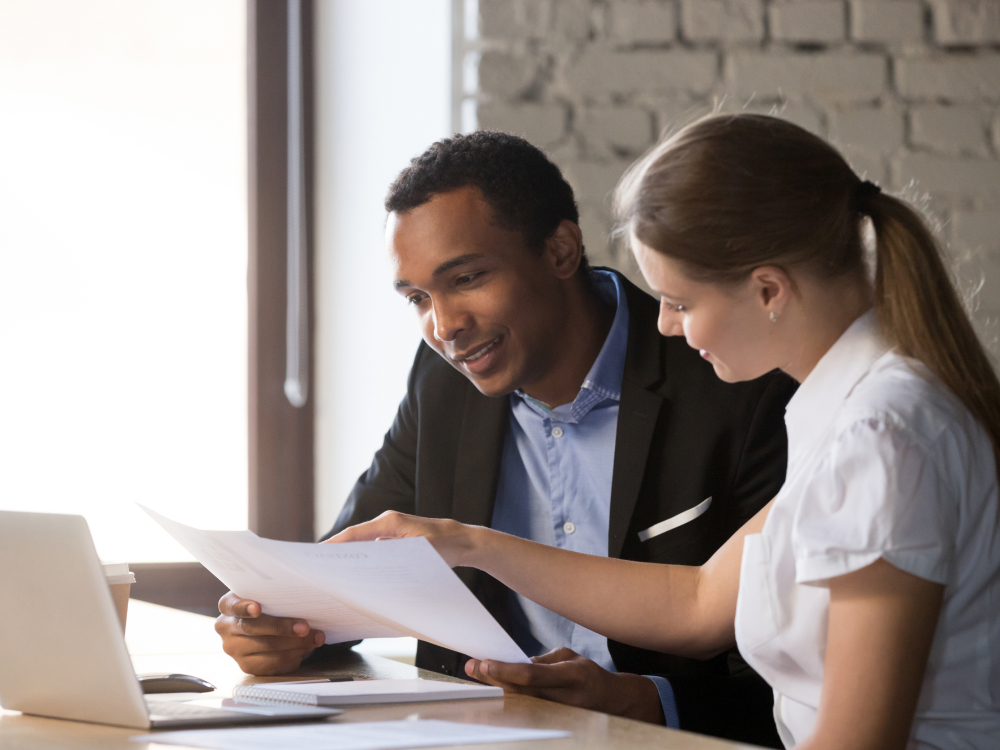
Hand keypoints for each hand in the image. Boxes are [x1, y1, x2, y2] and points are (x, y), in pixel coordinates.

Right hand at [214, 591, 325, 674]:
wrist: (265, 625)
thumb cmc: (269, 606)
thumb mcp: (267, 596)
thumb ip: (274, 596)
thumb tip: (302, 599)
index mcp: (228, 605)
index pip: (232, 605)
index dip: (244, 607)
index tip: (257, 608)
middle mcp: (226, 628)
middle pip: (252, 628)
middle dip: (281, 627)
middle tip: (304, 627)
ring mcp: (234, 649)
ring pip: (265, 647)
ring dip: (294, 643)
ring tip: (314, 638)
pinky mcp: (246, 665)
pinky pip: (270, 663)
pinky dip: (291, 656)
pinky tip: (305, 649)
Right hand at [323, 511, 481, 567]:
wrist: (463, 542)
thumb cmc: (444, 545)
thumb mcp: (420, 551)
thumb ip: (394, 554)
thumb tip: (369, 562)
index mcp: (390, 522)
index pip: (355, 533)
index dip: (335, 544)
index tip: (318, 554)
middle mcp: (387, 525)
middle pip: (356, 539)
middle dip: (338, 553)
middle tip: (321, 569)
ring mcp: (391, 533)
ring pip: (364, 546)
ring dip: (352, 559)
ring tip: (335, 576)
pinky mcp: (397, 541)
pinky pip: (375, 551)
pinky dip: (366, 562)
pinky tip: (361, 578)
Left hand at [464, 648, 665, 724]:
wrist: (612, 702)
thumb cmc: (588, 675)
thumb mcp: (569, 658)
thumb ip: (542, 661)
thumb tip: (515, 664)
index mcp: (570, 676)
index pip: (531, 674)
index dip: (506, 669)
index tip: (485, 661)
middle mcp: (563, 698)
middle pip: (520, 691)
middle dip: (493, 679)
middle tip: (471, 667)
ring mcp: (557, 715)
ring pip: (519, 705)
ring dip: (495, 693)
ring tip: (475, 681)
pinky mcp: (553, 723)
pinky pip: (525, 713)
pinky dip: (506, 705)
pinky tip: (491, 697)